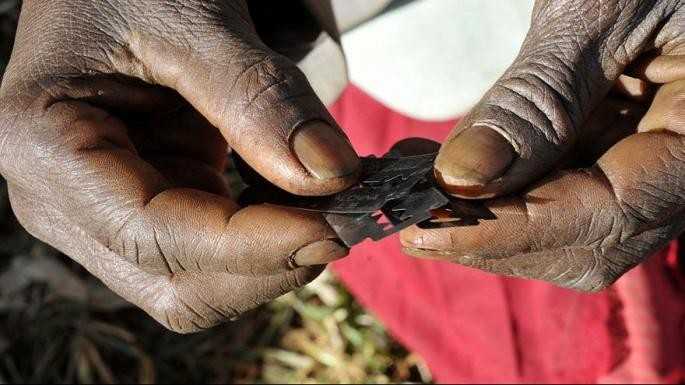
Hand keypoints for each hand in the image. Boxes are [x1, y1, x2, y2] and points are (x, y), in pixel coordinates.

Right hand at [0, 0, 358, 331]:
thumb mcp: (189, 18)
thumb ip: (257, 97)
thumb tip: (330, 175)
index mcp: (45, 150)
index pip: (155, 237)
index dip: (252, 246)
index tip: (332, 228)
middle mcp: (65, 201)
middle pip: (176, 284)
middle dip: (265, 265)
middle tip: (341, 221)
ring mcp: (108, 211)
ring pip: (200, 281)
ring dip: (272, 258)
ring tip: (328, 205)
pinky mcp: (151, 204)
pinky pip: (213, 251)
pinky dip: (266, 237)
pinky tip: (300, 198)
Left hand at [402, 0, 684, 290]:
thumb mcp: (595, 10)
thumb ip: (536, 99)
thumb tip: (462, 179)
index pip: (611, 214)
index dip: (511, 231)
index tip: (425, 232)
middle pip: (588, 238)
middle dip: (492, 237)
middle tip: (409, 219)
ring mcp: (653, 160)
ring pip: (569, 226)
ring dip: (487, 217)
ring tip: (416, 193)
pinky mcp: (621, 148)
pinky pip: (562, 189)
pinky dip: (501, 189)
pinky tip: (448, 172)